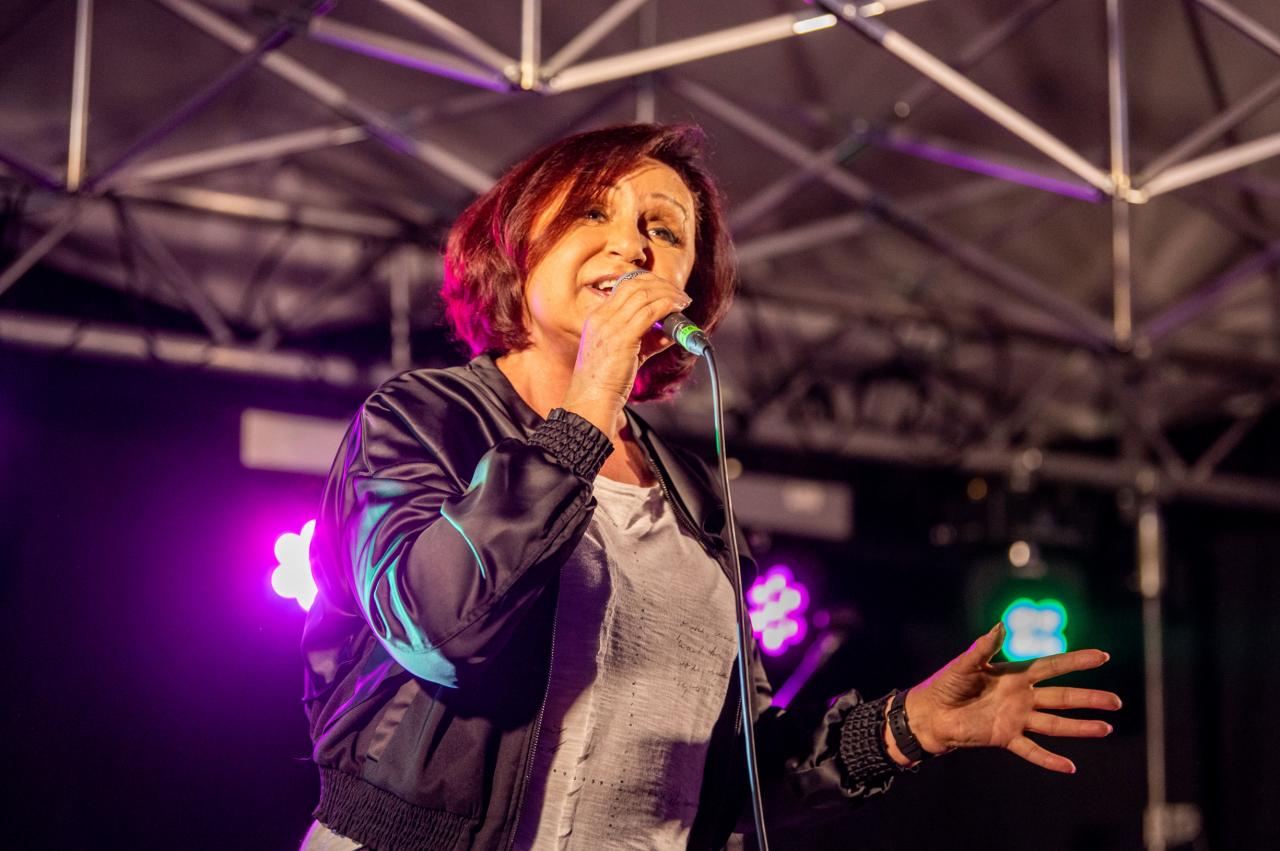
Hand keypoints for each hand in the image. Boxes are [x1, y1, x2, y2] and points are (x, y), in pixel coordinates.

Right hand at [562, 271, 689, 435]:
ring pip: (644, 295)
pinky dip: (667, 306)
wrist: (592, 399)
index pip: (624, 286)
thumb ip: (646, 339)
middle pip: (635, 285)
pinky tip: (678, 309)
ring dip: (668, 294)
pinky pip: (650, 312)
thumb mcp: (624, 352)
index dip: (648, 282)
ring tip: (684, 301)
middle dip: (661, 285)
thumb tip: (670, 331)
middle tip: (679, 293)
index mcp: (597, 317)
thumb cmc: (606, 380)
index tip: (666, 289)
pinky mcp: (622, 338)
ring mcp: (610, 326)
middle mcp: (601, 317)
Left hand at [901, 622, 1120, 772]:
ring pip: (1055, 723)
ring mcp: (1016, 718)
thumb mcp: (966, 663)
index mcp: (1015, 675)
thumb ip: (984, 647)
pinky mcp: (1005, 737)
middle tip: (1116, 701)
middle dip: (1090, 698)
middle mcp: (1022, 697)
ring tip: (1106, 728)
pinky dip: (1049, 759)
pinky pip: (1032, 750)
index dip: (1077, 661)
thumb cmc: (946, 684)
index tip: (1102, 656)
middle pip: (1063, 696)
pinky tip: (1069, 767)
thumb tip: (1000, 625)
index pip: (1052, 666)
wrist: (930, 713)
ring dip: (1080, 727)